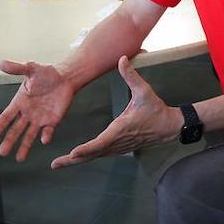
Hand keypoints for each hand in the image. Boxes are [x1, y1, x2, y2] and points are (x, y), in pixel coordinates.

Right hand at [0, 60, 75, 161]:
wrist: (65, 78)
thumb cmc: (46, 73)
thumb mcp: (31, 68)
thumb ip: (17, 68)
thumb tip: (0, 63)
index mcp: (20, 102)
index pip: (7, 117)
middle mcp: (28, 113)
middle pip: (16, 130)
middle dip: (9, 141)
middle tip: (2, 153)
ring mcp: (40, 119)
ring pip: (30, 135)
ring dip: (24, 146)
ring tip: (19, 159)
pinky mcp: (52, 121)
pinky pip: (48, 131)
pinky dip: (46, 136)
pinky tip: (43, 140)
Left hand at [52, 56, 179, 168]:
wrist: (168, 126)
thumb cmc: (155, 108)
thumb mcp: (144, 90)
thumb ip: (131, 75)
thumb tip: (122, 58)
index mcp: (121, 129)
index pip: (101, 142)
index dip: (87, 148)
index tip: (74, 153)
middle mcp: (117, 141)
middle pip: (92, 154)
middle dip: (73, 160)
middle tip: (55, 165)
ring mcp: (117, 147)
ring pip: (94, 157)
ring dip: (76, 161)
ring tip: (58, 164)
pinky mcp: (118, 148)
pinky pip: (99, 155)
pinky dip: (85, 158)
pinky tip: (73, 160)